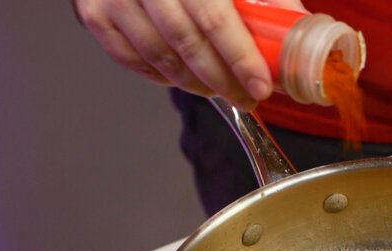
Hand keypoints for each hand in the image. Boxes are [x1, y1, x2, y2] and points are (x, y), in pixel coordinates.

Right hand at [72, 0, 306, 110]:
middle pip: (187, 46)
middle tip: (247, 98)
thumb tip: (298, 27)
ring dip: (195, 83)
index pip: (214, 19)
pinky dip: (160, 75)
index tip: (261, 86)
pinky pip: (129, 58)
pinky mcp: (93, 12)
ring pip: (159, 58)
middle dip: (223, 81)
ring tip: (221, 90)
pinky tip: (184, 78)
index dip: (240, 59)